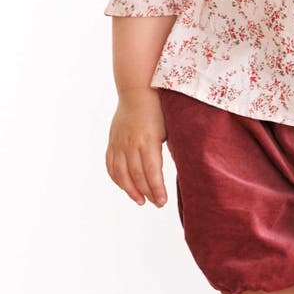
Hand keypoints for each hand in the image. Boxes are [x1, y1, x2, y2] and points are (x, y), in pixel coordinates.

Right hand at [106, 87, 168, 206]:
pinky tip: (125, 186)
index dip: (157, 189)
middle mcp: (131, 143)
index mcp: (148, 140)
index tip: (162, 201)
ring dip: (130, 190)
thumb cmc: (158, 108)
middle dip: (147, 192)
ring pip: (121, 174)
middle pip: (137, 175)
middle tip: (157, 203)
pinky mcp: (112, 141)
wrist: (137, 90)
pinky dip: (117, 179)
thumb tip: (182, 167)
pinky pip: (111, 165)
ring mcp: (119, 143)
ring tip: (141, 200)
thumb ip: (170, 147)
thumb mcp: (169, 127)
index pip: (152, 171)